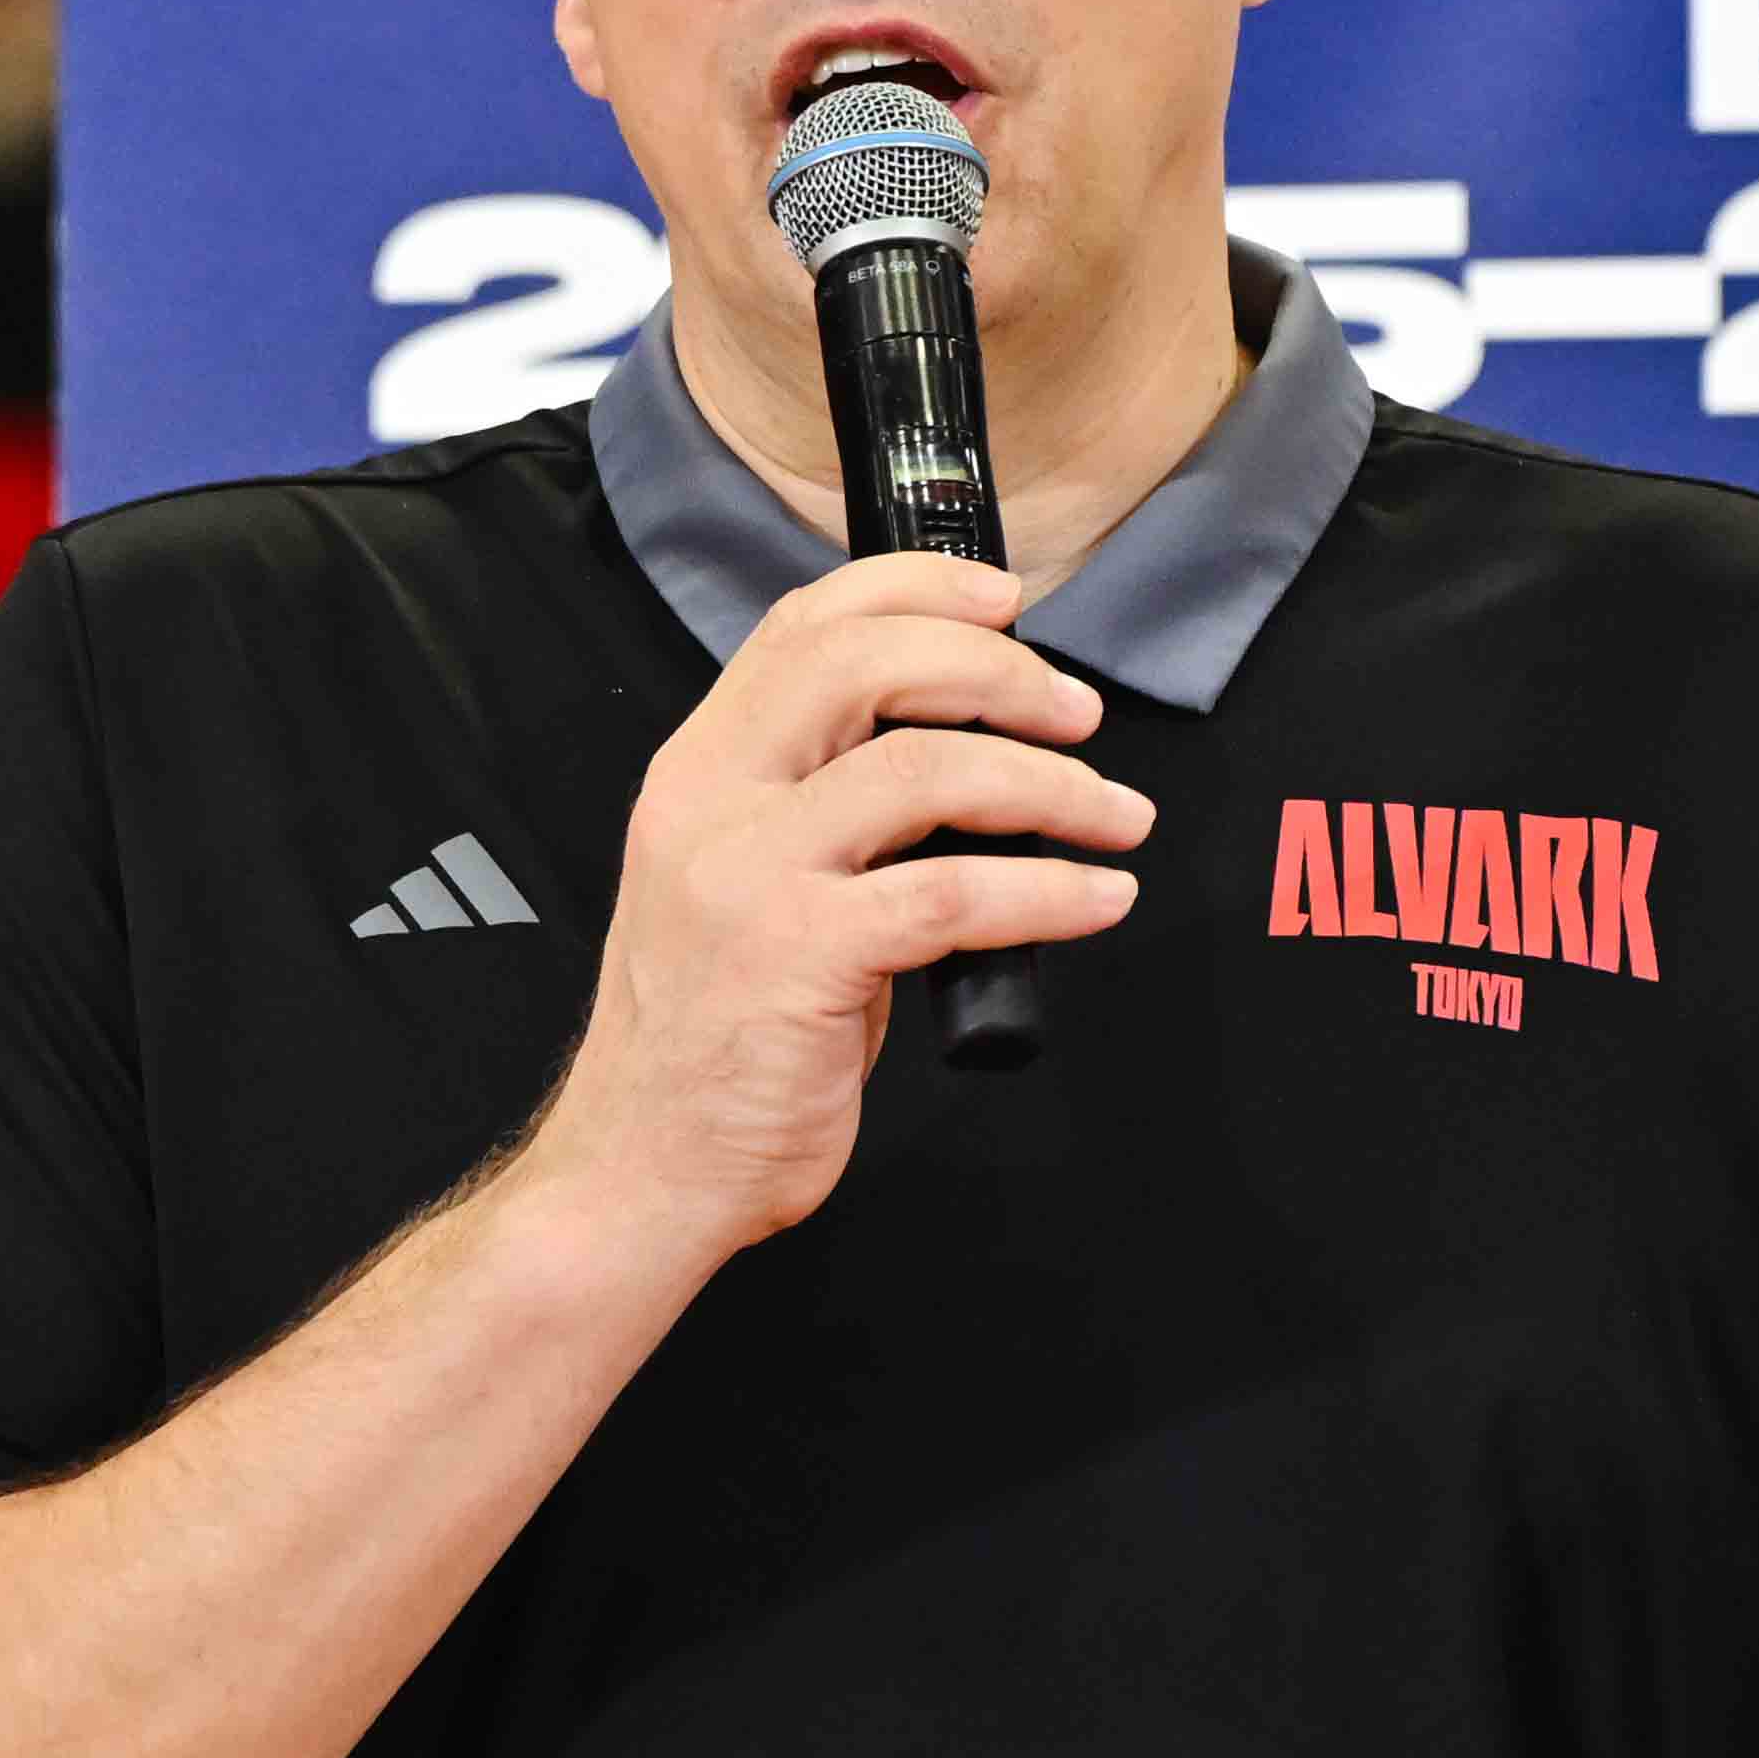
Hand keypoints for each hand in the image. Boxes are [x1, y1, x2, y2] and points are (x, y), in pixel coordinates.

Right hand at [521, 553, 1149, 1261]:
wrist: (642, 1166)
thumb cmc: (713, 1039)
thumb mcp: (742, 885)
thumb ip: (824, 812)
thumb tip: (967, 766)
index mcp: (699, 770)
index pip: (803, 625)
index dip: (915, 590)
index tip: (1005, 604)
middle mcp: (711, 801)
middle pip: (866, 664)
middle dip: (998, 671)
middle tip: (1078, 714)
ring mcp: (748, 875)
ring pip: (927, 770)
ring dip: (1052, 787)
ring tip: (1115, 816)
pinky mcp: (798, 957)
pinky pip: (953, 895)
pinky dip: (1048, 891)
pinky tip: (1095, 900)